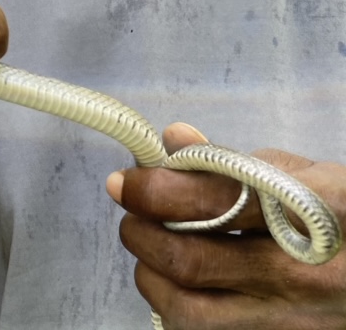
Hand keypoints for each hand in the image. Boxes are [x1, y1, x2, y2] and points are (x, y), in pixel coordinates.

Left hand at [106, 123, 345, 328]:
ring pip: (187, 310)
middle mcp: (301, 275)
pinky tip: (176, 281)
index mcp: (309, 212)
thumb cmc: (344, 214)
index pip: (214, 200)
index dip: (156, 189)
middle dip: (140, 232)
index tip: (125, 180)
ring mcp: (291, 322)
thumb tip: (172, 138)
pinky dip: (174, 304)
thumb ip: (234, 160)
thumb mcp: (307, 173)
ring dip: (150, 272)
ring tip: (149, 244)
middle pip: (190, 261)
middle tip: (131, 211)